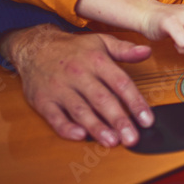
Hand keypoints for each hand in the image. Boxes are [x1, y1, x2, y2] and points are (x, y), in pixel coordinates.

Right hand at [2, 24, 152, 146]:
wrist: (35, 47)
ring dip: (97, 128)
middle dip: (119, 121)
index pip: (120, 83)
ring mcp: (60, 89)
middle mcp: (78, 74)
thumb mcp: (101, 41)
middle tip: (132, 138)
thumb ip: (125, 49)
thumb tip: (146, 51)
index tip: (148, 120)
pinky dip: (66, 128)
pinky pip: (55, 117)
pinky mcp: (43, 100)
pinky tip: (80, 136)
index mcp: (96, 61)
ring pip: (80, 111)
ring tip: (112, 141)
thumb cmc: (73, 49)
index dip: (135, 102)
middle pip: (102, 100)